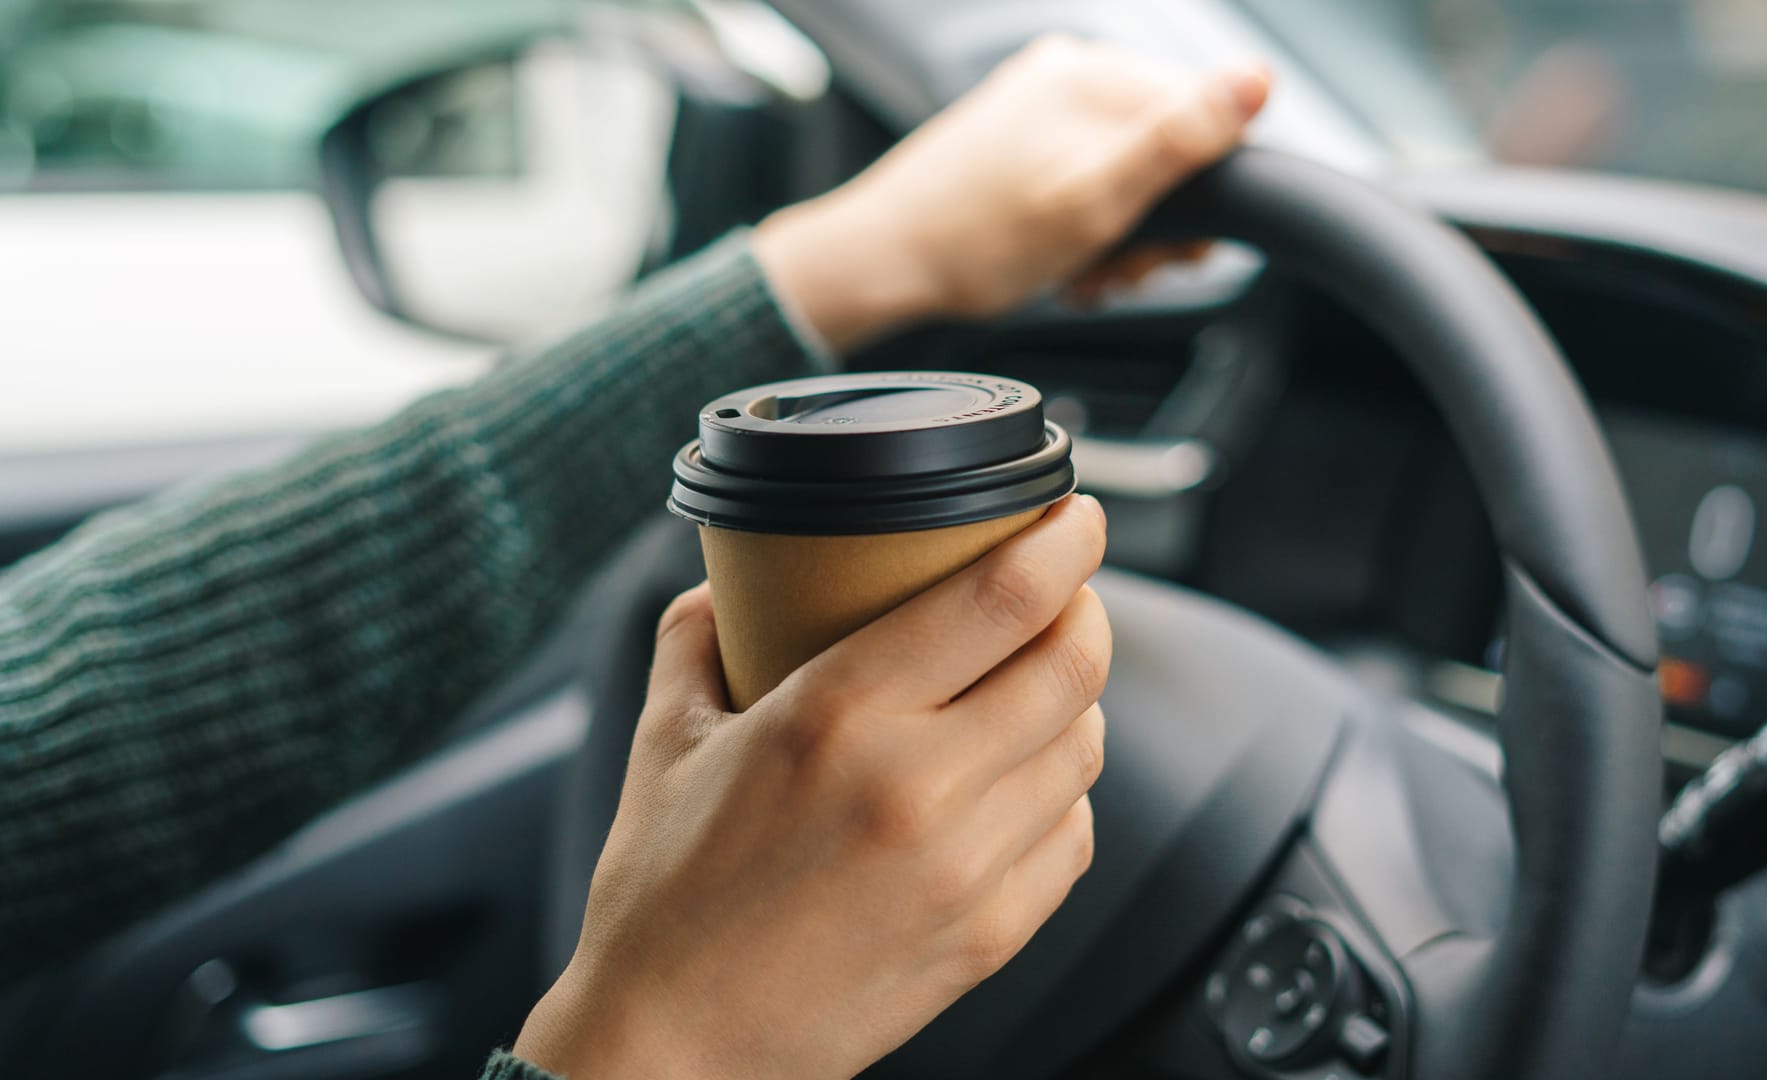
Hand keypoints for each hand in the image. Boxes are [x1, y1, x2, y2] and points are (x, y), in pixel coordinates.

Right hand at [515, 495, 1110, 1079]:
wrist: (676, 1049)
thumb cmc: (665, 897)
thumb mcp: (666, 741)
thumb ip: (697, 637)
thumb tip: (724, 579)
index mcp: (839, 716)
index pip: (1004, 597)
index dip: (1067, 541)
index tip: (1078, 516)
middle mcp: (919, 787)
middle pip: (1071, 664)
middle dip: (1085, 610)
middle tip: (1064, 593)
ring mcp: (966, 868)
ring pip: (1084, 747)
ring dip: (1076, 701)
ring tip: (1037, 685)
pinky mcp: (991, 936)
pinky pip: (1076, 835)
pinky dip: (1065, 794)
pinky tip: (1023, 781)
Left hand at [754, 36, 1271, 351]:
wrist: (885, 264)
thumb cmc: (977, 240)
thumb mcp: (1097, 198)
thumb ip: (1180, 139)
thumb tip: (1258, 78)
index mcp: (1094, 75)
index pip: (1205, 119)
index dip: (1202, 195)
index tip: (1173, 249)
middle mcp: (1067, 76)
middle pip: (1166, 149)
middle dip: (1156, 223)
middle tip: (1119, 268)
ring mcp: (1038, 105)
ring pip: (1126, 172)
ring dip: (1120, 235)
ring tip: (1085, 272)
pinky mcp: (1017, 140)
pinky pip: (1083, 178)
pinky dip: (1085, 227)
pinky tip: (1063, 262)